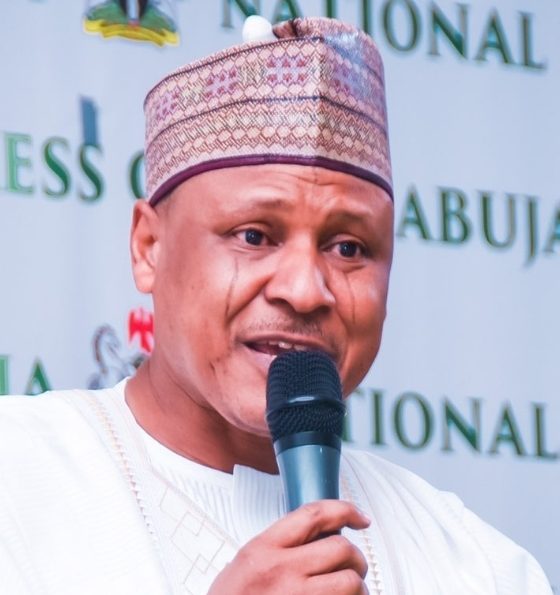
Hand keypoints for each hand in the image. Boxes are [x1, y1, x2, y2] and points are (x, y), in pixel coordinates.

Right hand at [208, 500, 370, 593]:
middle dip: (356, 558)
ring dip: (358, 587)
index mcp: (264, 548)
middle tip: (354, 566)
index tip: (359, 517)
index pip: (314, 515)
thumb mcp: (245, 563)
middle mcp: (282, 571)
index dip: (344, 510)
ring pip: (350, 582)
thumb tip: (316, 536)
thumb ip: (277, 546)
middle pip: (341, 548)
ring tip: (351, 592)